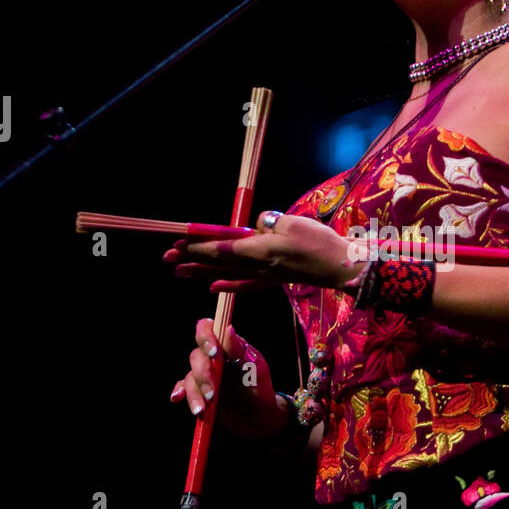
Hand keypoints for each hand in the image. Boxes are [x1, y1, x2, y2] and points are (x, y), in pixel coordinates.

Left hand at [161, 210, 364, 293]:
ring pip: (226, 272)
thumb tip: (257, 224)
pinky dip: (229, 284)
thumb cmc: (320, 243)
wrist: (341, 267)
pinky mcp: (275, 279)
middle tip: (167, 258)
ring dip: (201, 272)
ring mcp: (265, 275)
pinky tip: (215, 287)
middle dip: (192, 259)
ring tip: (179, 273)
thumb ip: (269, 222)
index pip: (222, 247)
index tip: (178, 243)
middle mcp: (258, 266)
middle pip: (219, 261)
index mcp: (260, 250)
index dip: (199, 245)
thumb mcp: (292, 222)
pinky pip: (246, 284)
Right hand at [169, 318, 287, 441]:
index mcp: (228, 346)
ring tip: (202, 409)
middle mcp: (213, 358)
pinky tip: (177, 398)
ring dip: (194, 392)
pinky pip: (183, 388)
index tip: (214, 352)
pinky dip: (180, 392)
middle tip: (213, 394)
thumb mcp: (256, 370)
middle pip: (196, 356)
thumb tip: (228, 329)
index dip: (206, 336)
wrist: (259, 419)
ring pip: (190, 376)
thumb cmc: (260, 390)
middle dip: (203, 375)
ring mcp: (205, 375)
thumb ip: (239, 351)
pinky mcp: (198, 391)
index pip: (209, 329)